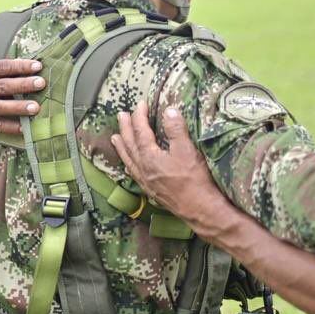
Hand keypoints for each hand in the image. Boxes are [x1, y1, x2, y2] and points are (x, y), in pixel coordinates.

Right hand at [0, 59, 44, 132]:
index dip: (19, 66)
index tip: (37, 66)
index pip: (0, 67)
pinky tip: (24, 127)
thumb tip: (21, 66)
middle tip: (41, 83)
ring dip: (18, 108)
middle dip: (23, 85)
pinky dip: (9, 127)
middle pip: (2, 87)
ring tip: (35, 108)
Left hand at [110, 102, 216, 218]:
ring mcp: (145, 180)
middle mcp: (142, 168)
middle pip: (130, 144)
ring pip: (128, 159)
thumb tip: (168, 110)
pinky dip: (129, 164)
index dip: (139, 116)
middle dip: (125, 128)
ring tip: (114, 137)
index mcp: (149, 156)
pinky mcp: (150, 190)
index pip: (141, 131)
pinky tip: (129, 166)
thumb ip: (176, 130)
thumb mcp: (187, 150)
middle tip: (121, 115)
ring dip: (122, 146)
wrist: (199, 209)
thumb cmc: (194, 179)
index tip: (140, 104)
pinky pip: (133, 173)